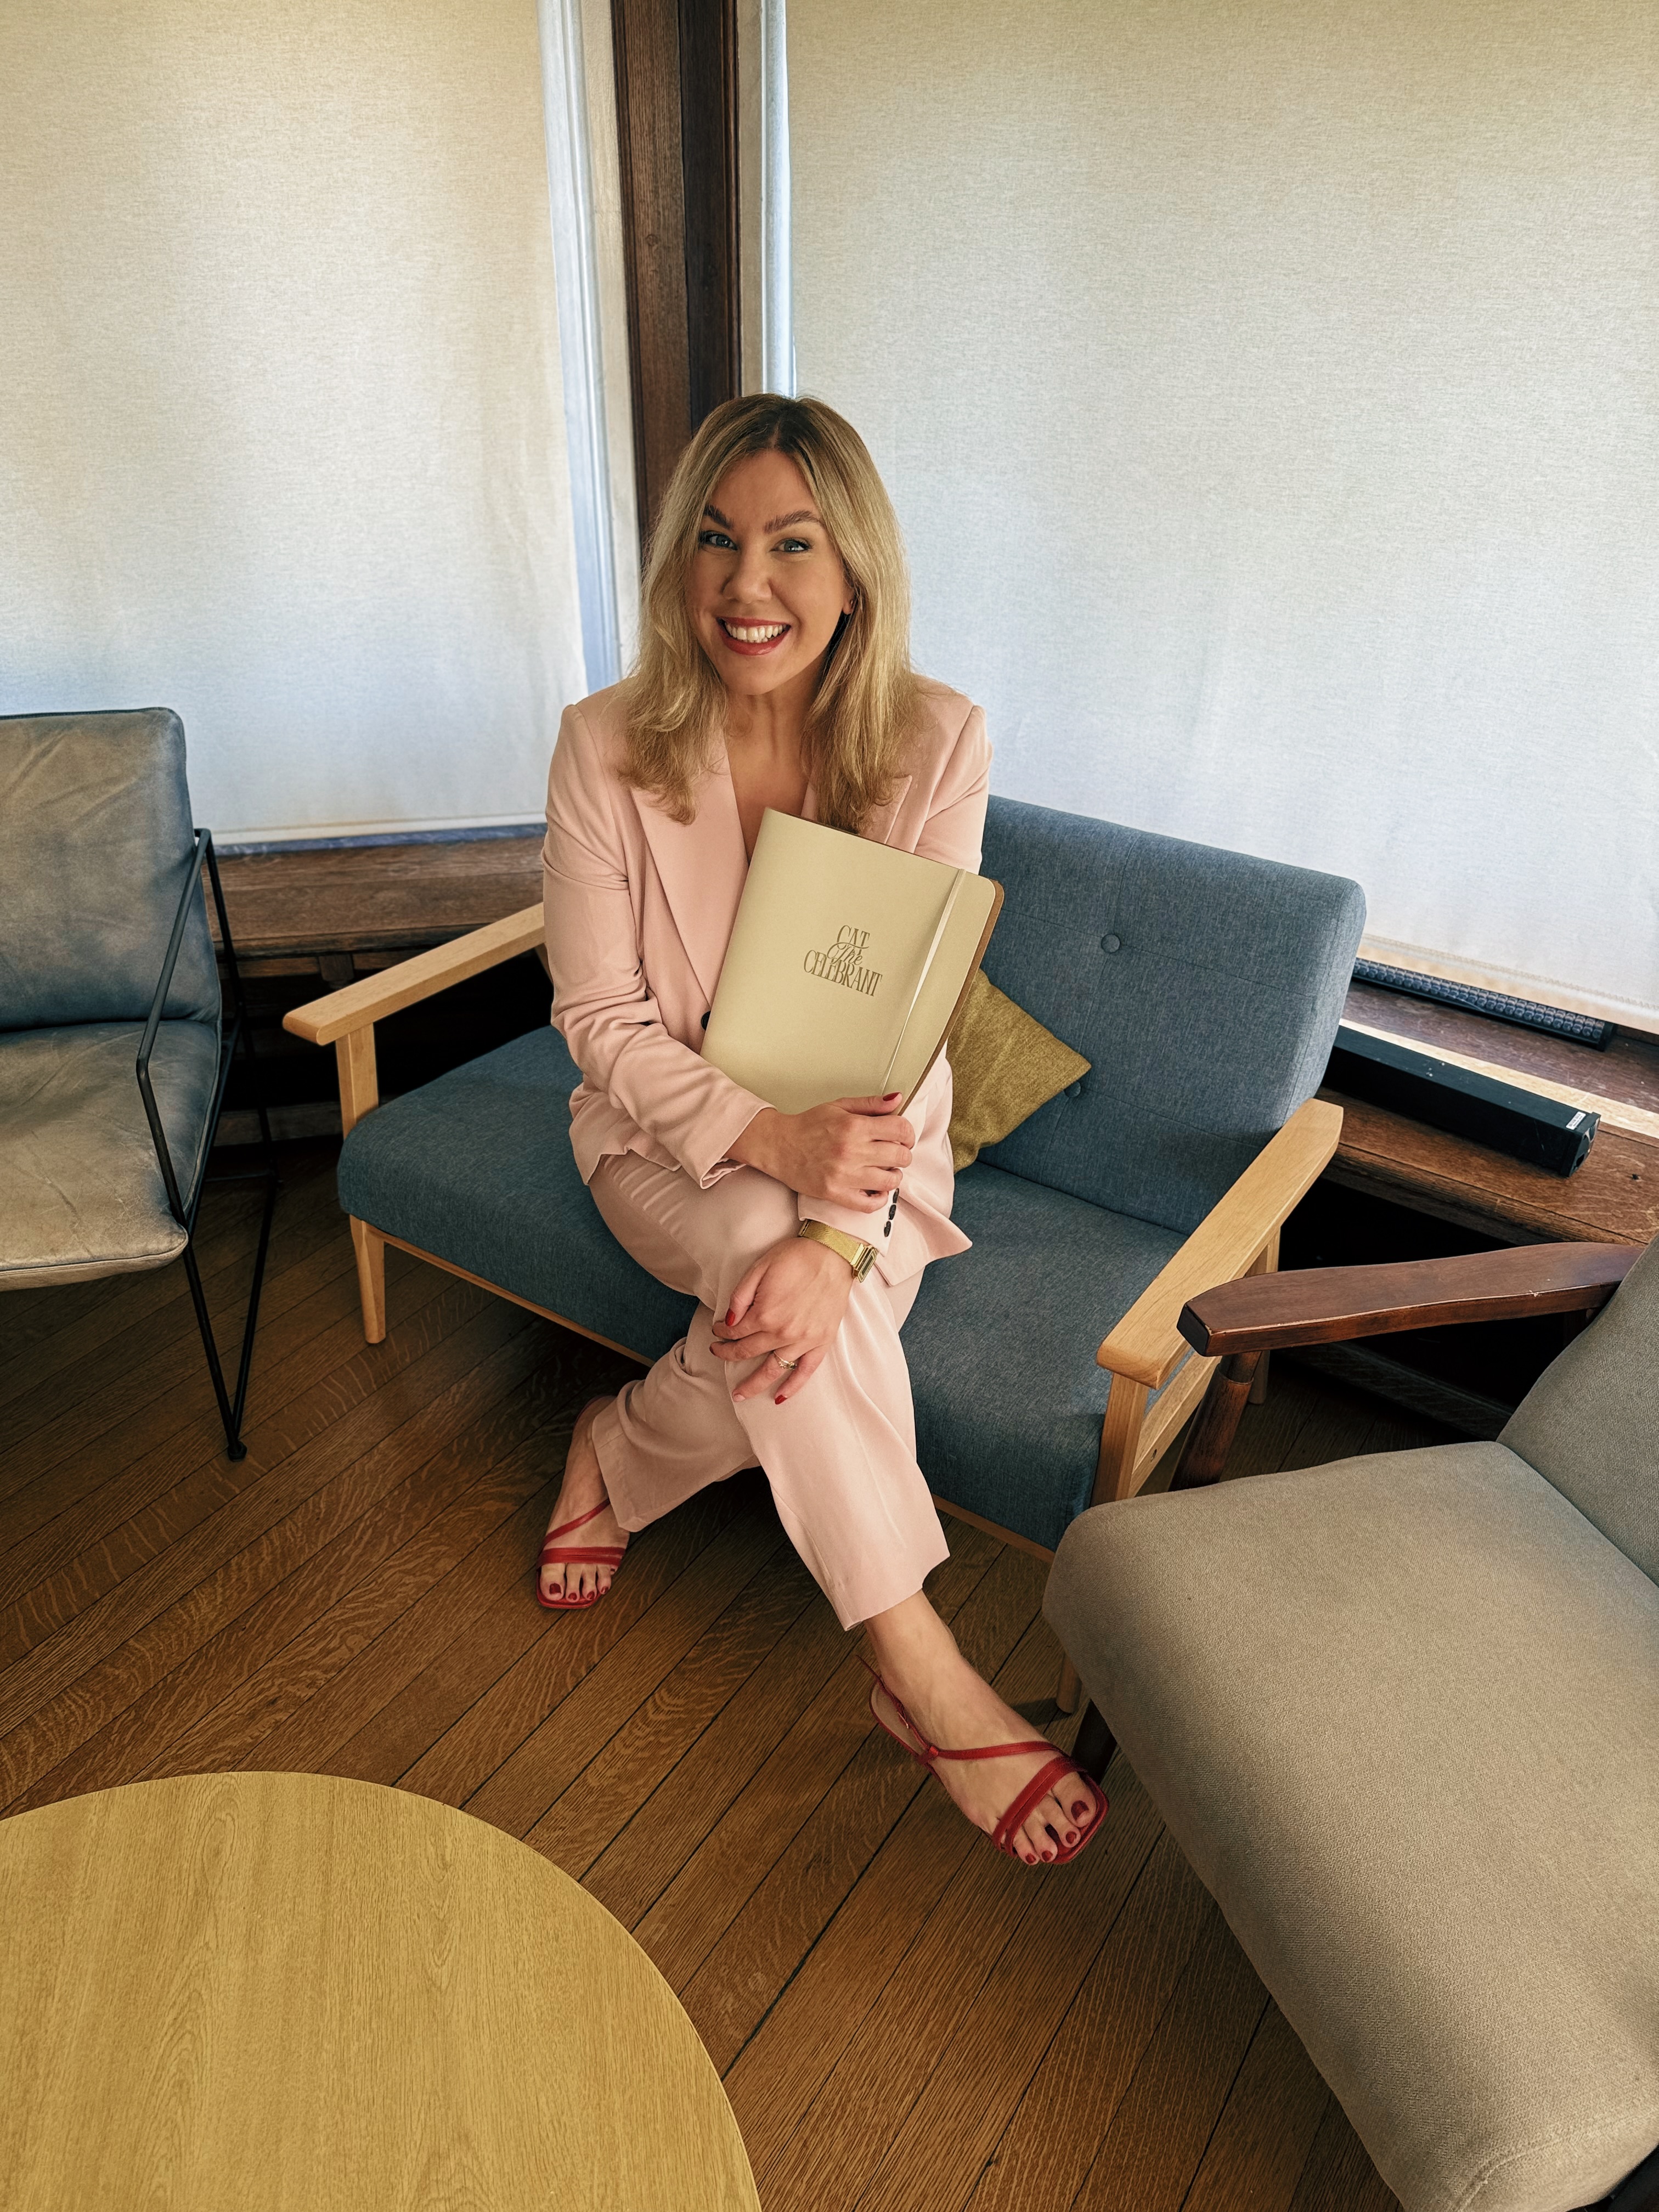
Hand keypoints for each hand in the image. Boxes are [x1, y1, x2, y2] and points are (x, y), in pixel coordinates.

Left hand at [711, 1234, 854, 1403]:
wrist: (832, 1253)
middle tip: (718, 1354)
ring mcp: (803, 1340)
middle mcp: (782, 1332)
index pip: (735, 1332)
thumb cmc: (795, 1257)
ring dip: (753, 1384)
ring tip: (739, 1395)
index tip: (717, 1330)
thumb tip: (727, 1322)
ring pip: (772, 1369)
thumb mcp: (758, 1268)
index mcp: (764, 1314)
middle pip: (748, 1352)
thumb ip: (740, 1297)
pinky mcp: (822, 1342)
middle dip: (728, 1354)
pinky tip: (779, 1398)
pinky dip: (792, 1387)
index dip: (722, 1333)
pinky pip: (805, 1371)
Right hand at [729, 1093, 912, 1210]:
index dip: (908, 1133)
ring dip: (894, 1175)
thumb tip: (897, 1099)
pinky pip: (871, 1204)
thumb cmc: (808, 1125)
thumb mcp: (839, 1106)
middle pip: (900, 1156)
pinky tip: (876, 1188)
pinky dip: (880, 1198)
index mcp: (854, 1126)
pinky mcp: (836, 1194)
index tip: (903, 1136)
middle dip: (903, 1153)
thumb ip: (870, 1104)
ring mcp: (845, 1175)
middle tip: (894, 1153)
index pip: (900, 1129)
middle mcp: (851, 1151)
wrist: (778, 1145)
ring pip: (891, 1180)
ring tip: (884, 1170)